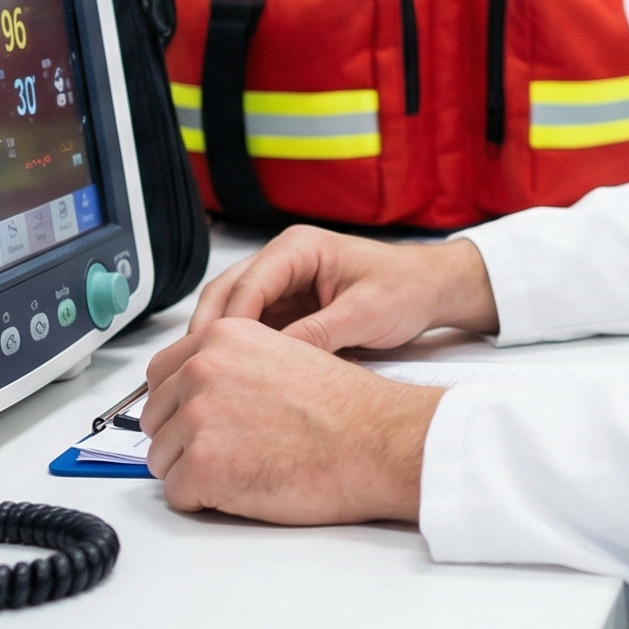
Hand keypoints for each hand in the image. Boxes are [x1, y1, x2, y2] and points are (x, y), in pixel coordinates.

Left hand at [143, 317, 444, 523]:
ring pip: (162, 459)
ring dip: (195, 471)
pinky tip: (246, 486)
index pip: (161, 373)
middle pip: (155, 418)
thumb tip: (199, 392)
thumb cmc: (344, 409)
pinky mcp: (201, 466)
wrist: (374, 441)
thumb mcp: (283, 355)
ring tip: (247, 466)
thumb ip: (233, 364)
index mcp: (222, 337)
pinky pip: (177, 493)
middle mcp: (202, 370)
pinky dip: (204, 500)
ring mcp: (197, 418)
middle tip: (232, 448)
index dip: (178, 404)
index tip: (196, 419)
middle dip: (183, 439)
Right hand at [188, 225, 498, 352]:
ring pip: (234, 313)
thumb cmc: (406, 289)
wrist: (432, 289)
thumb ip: (319, 333)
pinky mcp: (290, 308)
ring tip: (209, 381)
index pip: (247, 283)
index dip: (228, 323)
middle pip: (227, 294)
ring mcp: (284, 284)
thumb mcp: (364, 313)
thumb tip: (276, 360)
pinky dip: (243, 351)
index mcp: (299, 248)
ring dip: (222, 344)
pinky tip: (236, 379)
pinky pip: (255, 328)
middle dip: (209, 333)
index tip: (217, 358)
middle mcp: (285, 260)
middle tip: (196, 373)